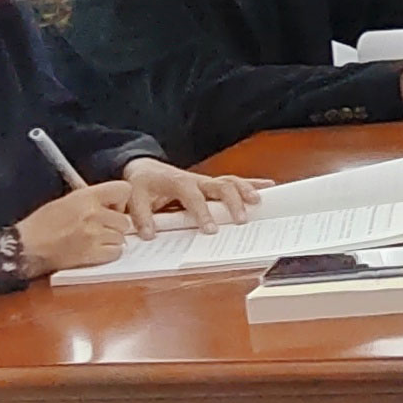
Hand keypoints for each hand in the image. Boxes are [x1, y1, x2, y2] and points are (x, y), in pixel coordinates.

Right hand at [12, 183, 139, 275]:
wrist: (25, 247)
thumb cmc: (40, 224)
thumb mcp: (66, 201)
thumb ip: (90, 200)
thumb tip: (110, 203)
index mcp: (86, 197)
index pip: (124, 190)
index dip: (121, 200)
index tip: (112, 207)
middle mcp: (93, 214)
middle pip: (124, 220)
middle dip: (115, 225)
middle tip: (100, 229)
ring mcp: (94, 235)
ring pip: (121, 237)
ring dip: (111, 240)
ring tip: (93, 241)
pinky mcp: (92, 254)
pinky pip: (116, 252)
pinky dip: (109, 253)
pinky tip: (95, 251)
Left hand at [117, 156, 258, 235]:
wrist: (145, 167)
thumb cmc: (142, 183)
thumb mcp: (134, 198)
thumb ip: (140, 216)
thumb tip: (148, 235)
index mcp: (178, 182)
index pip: (193, 197)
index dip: (202, 213)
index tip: (211, 229)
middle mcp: (196, 180)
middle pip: (220, 186)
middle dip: (233, 201)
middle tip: (241, 220)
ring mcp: (206, 181)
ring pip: (231, 182)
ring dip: (246, 190)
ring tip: (258, 202)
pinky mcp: (211, 183)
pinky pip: (234, 181)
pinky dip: (252, 183)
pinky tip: (268, 187)